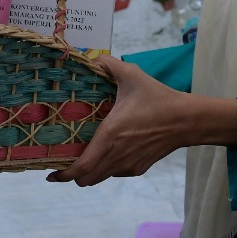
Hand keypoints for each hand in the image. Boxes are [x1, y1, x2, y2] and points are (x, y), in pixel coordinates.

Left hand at [48, 56, 191, 185]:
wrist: (187, 120)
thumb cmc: (158, 98)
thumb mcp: (132, 75)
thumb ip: (108, 64)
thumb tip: (90, 58)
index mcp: (110, 136)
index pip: (81, 168)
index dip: (63, 175)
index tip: (50, 174)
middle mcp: (117, 155)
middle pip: (86, 179)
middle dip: (71, 175)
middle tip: (62, 162)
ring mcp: (129, 165)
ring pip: (100, 177)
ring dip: (88, 171)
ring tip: (81, 156)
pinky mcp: (139, 168)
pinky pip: (115, 172)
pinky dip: (105, 167)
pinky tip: (106, 150)